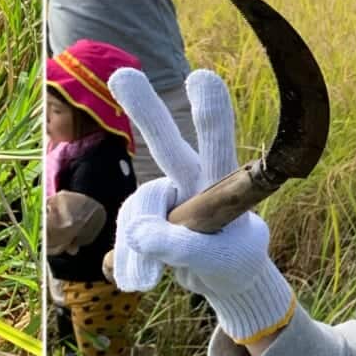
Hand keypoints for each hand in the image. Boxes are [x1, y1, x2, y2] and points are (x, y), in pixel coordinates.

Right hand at [106, 68, 297, 346]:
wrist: (221, 277)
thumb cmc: (233, 260)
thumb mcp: (219, 262)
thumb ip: (183, 248)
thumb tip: (138, 233)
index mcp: (221, 181)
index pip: (218, 143)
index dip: (211, 113)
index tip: (202, 78)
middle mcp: (191, 178)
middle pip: (166, 143)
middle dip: (145, 110)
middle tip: (122, 75)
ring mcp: (165, 197)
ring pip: (140, 205)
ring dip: (138, 245)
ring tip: (148, 280)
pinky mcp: (144, 217)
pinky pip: (127, 234)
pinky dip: (129, 259)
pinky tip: (139, 276)